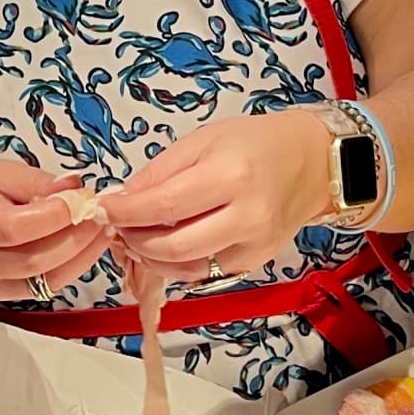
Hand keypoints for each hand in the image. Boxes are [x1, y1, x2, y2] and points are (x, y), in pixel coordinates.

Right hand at [0, 161, 111, 303]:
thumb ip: (37, 182)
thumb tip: (75, 187)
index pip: (14, 228)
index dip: (54, 216)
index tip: (82, 198)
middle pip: (34, 259)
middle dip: (76, 237)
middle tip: (101, 214)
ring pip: (45, 279)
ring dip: (81, 254)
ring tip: (101, 229)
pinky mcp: (2, 297)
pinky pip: (46, 288)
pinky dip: (73, 268)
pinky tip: (88, 247)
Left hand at [101, 112, 333, 279]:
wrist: (312, 163)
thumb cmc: (254, 143)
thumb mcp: (202, 141)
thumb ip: (160, 172)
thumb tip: (121, 200)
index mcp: (231, 175)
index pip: (164, 205)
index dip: (125, 213)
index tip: (101, 210)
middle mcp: (246, 216)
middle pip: (173, 247)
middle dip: (134, 241)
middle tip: (117, 228)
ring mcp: (254, 246)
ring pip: (186, 269)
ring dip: (150, 259)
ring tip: (135, 239)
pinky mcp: (255, 263)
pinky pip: (204, 273)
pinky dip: (176, 265)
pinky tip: (163, 248)